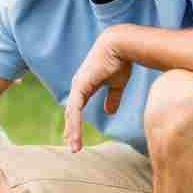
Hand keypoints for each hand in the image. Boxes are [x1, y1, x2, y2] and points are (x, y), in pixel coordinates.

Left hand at [64, 28, 131, 152]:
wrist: (121, 45)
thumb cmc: (120, 60)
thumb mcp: (117, 84)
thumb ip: (112, 97)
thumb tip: (109, 112)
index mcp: (84, 85)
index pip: (76, 108)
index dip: (75, 122)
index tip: (74, 136)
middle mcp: (78, 86)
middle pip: (71, 113)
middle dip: (71, 130)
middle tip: (72, 146)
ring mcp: (77, 86)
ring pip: (72, 114)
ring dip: (72, 132)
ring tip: (74, 147)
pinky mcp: (80, 87)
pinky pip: (76, 110)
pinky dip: (75, 124)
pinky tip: (75, 136)